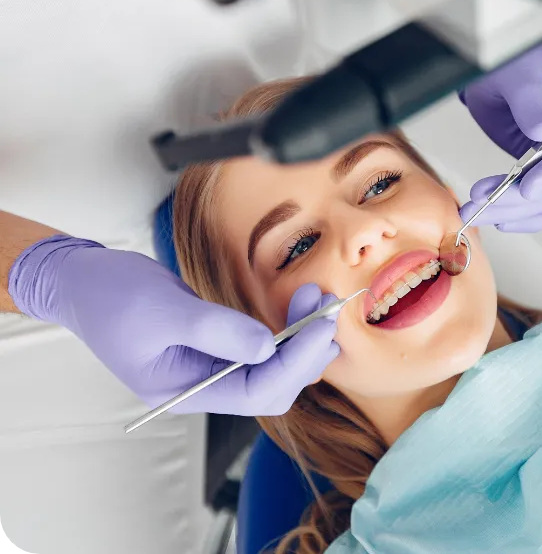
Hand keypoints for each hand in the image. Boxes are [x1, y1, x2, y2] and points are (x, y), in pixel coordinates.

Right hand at [9, 236, 338, 414]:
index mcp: (184, 391)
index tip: (321, 327)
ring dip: (301, 338)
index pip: (256, 392)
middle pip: (272, 386)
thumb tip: (268, 347)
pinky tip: (300, 306)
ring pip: (272, 368)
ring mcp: (211, 367)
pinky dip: (285, 329)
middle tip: (327, 307)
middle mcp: (203, 386)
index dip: (295, 364)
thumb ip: (217, 330)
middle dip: (305, 351)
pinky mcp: (217, 345)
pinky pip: (262, 348)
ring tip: (317, 299)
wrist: (83, 281)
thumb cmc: (112, 295)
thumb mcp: (164, 309)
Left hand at [459, 43, 541, 231]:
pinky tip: (497, 219)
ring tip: (475, 212)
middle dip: (524, 196)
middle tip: (481, 202)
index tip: (527, 187)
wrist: (492, 78)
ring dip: (517, 211)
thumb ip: (528, 98)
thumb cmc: (507, 64)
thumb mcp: (513, 72)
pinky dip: (525, 216)